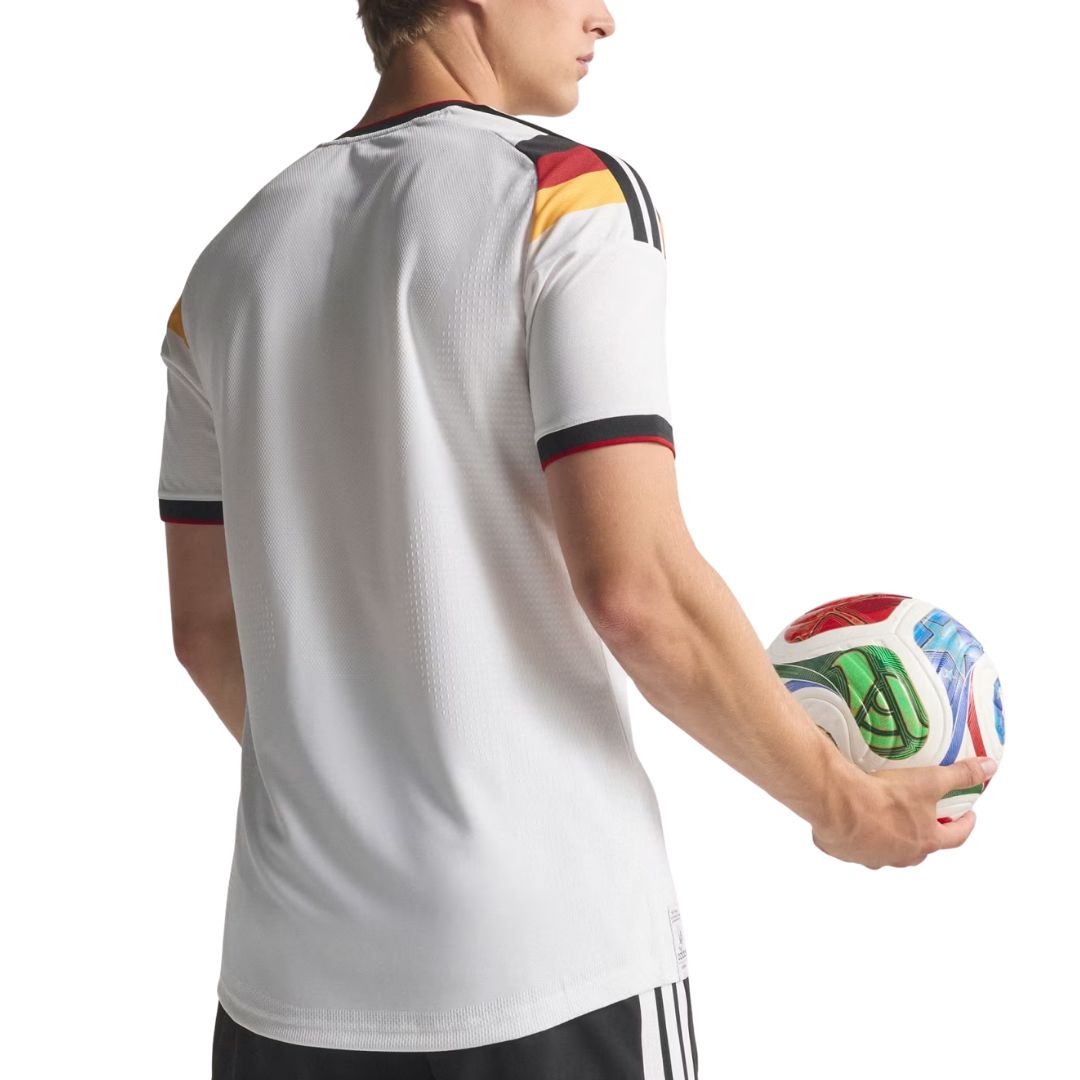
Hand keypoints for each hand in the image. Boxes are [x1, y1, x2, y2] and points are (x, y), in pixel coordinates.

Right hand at [810, 756, 997, 868]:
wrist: (840, 805)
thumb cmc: (885, 798)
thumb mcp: (929, 781)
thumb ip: (960, 774)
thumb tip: (989, 767)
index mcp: (926, 841)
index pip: (955, 837)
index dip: (964, 825)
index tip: (968, 817)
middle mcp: (902, 855)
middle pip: (921, 848)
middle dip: (925, 834)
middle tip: (924, 816)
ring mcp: (873, 857)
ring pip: (888, 851)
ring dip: (891, 838)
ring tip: (886, 818)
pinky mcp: (846, 852)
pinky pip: (856, 846)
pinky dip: (858, 836)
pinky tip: (851, 820)